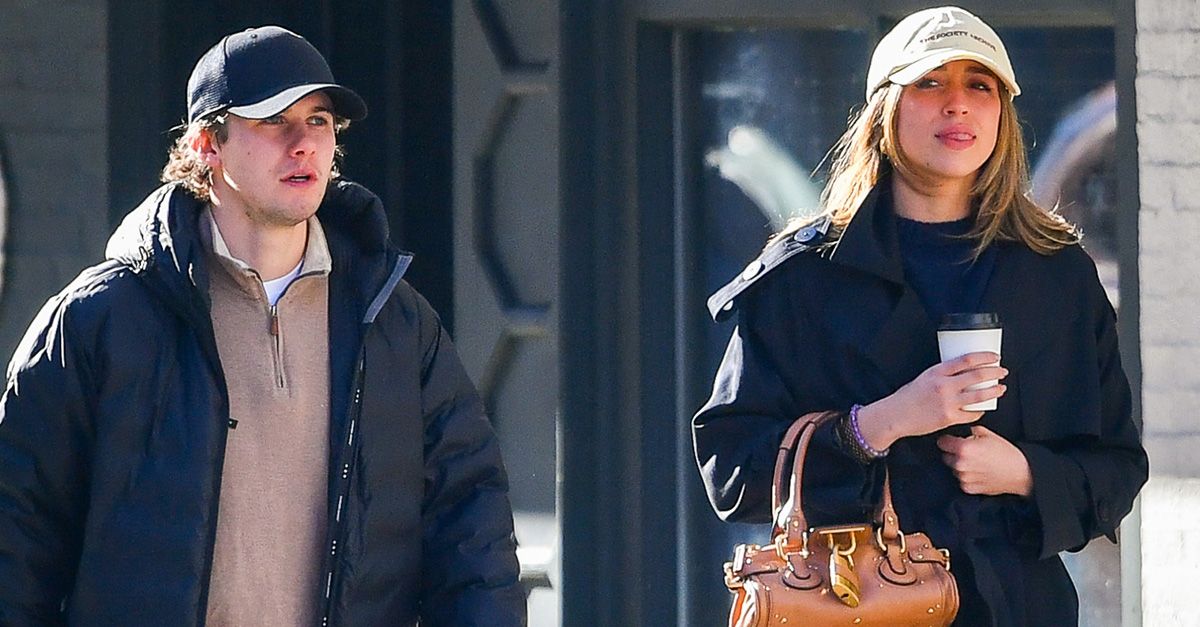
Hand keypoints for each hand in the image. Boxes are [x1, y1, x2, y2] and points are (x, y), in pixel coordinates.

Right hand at [857, 352, 1006, 448]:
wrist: (896, 415)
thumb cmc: (907, 396)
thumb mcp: (924, 377)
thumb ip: (943, 375)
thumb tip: (963, 373)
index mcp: (937, 372)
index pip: (967, 360)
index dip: (984, 356)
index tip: (994, 356)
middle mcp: (944, 386)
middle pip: (977, 375)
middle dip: (994, 372)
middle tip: (1002, 371)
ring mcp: (948, 403)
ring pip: (979, 395)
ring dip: (994, 391)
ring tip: (1001, 388)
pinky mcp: (949, 418)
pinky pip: (972, 414)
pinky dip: (980, 410)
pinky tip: (984, 408)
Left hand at [936, 426, 1032, 496]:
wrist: (1021, 472)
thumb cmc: (1007, 453)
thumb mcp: (988, 434)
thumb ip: (971, 431)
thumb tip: (965, 432)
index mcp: (963, 448)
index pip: (942, 443)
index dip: (947, 441)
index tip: (950, 441)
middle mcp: (960, 464)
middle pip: (946, 457)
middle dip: (954, 453)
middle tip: (969, 452)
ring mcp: (964, 478)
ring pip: (954, 469)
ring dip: (961, 466)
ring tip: (977, 463)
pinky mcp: (969, 488)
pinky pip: (962, 480)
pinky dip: (968, 477)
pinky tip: (979, 473)